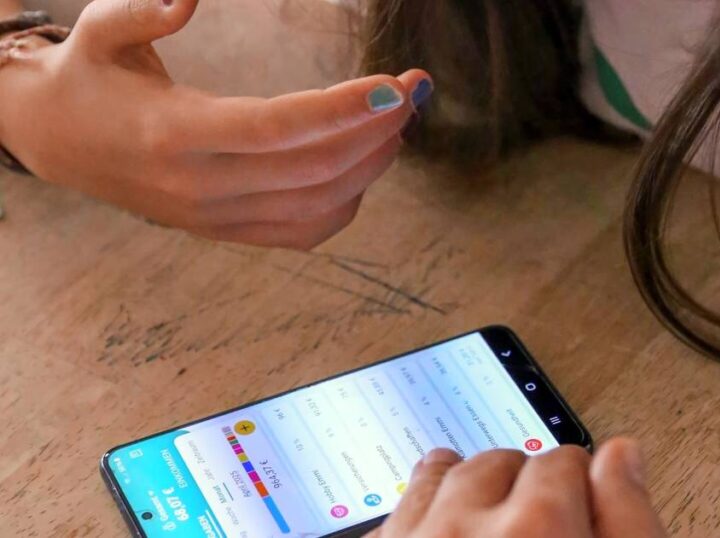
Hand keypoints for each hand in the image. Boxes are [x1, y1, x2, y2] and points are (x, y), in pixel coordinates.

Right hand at [0, 0, 430, 248]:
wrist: (59, 143)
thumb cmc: (89, 76)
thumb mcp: (100, 31)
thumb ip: (144, 11)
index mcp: (174, 133)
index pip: (275, 126)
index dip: (341, 108)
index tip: (394, 85)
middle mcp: (202, 186)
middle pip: (315, 170)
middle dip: (378, 129)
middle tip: (414, 90)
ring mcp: (218, 218)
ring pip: (320, 205)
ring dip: (373, 164)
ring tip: (399, 121)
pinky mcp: (229, 233)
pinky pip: (305, 230)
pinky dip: (348, 201)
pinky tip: (364, 163)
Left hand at [371, 438, 666, 537]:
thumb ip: (631, 520)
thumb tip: (623, 454)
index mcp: (539, 528)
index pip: (564, 462)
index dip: (578, 485)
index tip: (580, 507)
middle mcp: (465, 529)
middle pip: (499, 462)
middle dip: (522, 484)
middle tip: (537, 517)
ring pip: (438, 479)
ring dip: (464, 488)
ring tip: (484, 511)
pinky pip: (390, 515)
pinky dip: (414, 513)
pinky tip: (431, 527)